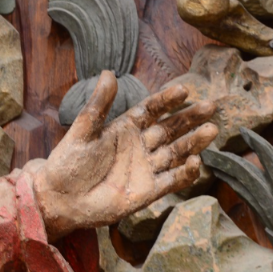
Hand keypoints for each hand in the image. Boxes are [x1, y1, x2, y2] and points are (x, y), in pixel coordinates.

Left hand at [26, 71, 217, 239]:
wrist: (61, 198)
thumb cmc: (68, 163)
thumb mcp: (83, 130)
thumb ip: (98, 104)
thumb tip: (108, 72)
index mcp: (124, 128)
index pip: (151, 110)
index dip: (167, 100)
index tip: (184, 90)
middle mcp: (139, 146)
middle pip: (170, 129)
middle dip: (190, 118)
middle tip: (210, 106)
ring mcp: (146, 168)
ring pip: (176, 152)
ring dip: (194, 142)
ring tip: (211, 130)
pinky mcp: (148, 191)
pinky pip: (172, 180)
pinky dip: (185, 172)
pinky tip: (196, 161)